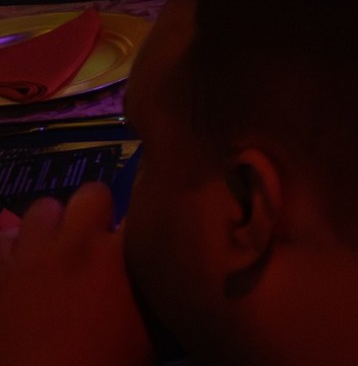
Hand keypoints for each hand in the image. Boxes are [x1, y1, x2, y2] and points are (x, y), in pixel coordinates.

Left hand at [0, 186, 151, 365]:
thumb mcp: (148, 335)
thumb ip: (153, 293)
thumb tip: (166, 273)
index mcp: (119, 255)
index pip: (141, 212)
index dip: (138, 227)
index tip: (138, 244)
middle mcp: (76, 244)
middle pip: (91, 195)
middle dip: (93, 214)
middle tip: (94, 244)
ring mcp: (30, 258)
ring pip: (40, 210)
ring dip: (49, 228)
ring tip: (52, 253)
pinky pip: (0, 240)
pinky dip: (9, 248)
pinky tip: (16, 266)